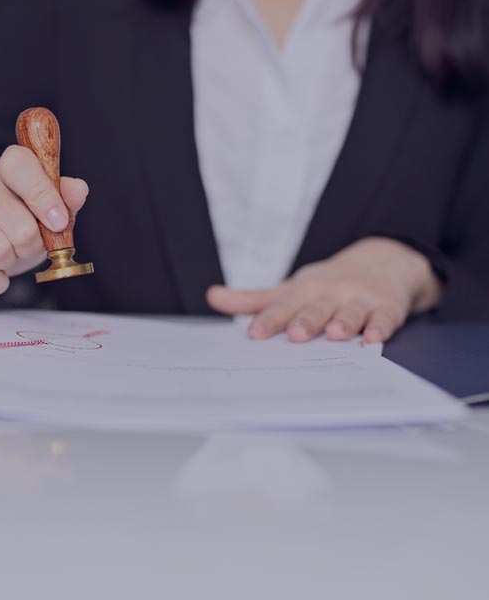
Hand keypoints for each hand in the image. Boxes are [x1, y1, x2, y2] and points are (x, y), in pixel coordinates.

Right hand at [0, 145, 87, 304]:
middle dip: (31, 247)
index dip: (43, 195)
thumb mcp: (48, 214)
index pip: (20, 165)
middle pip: (18, 224)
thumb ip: (66, 201)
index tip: (58, 223)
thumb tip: (78, 189)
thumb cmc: (18, 229)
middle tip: (27, 247)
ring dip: (11, 263)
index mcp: (8, 168)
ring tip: (7, 258)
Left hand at [206, 237, 442, 342]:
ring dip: (344, 322)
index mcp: (304, 289)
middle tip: (295, 335)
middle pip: (316, 308)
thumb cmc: (327, 284)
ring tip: (335, 334)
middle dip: (306, 321)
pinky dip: (381, 327)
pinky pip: (385, 318)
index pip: (283, 305)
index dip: (269, 320)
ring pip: (351, 312)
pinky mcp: (388, 307)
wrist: (384, 261)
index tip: (254, 334)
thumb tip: (212, 297)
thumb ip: (254, 299)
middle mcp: (331, 292)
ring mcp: (361, 299)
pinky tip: (374, 338)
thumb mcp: (291, 288)